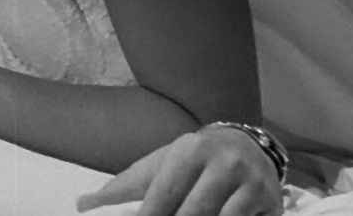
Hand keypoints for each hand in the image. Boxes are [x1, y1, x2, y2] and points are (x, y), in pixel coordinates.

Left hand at [76, 126, 283, 215]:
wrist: (246, 143)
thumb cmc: (191, 160)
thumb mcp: (157, 165)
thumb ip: (122, 188)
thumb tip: (80, 205)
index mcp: (189, 150)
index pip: (164, 195)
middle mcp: (224, 163)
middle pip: (194, 213)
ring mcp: (252, 184)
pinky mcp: (272, 204)